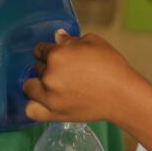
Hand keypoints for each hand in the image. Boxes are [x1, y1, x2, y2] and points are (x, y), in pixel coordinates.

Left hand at [23, 30, 147, 124]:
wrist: (122, 95)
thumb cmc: (111, 66)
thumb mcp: (93, 42)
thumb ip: (70, 39)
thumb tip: (57, 36)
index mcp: (57, 55)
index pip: (39, 49)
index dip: (48, 51)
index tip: (55, 55)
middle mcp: (49, 75)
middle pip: (36, 67)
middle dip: (46, 66)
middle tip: (63, 71)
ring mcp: (49, 97)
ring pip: (29, 87)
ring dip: (37, 84)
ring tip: (52, 85)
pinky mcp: (53, 113)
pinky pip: (31, 110)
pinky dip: (34, 105)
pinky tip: (42, 100)